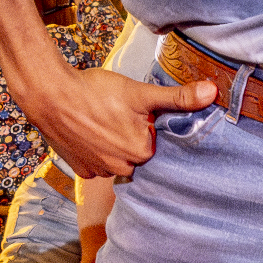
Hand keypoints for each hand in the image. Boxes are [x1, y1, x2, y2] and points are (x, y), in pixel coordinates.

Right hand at [16, 61, 217, 183]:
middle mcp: (121, 168)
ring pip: (117, 160)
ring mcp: (98, 171)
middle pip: (137, 153)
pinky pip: (97, 164)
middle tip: (119, 115)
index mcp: (141, 152)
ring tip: (102, 122)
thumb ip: (178, 97)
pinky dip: (96, 151)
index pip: (157, 144)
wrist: (48, 95)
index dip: (150, 127)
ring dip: (114, 145)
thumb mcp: (140, 92)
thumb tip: (213, 92)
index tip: (140, 114)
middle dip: (131, 136)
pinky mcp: (80, 170)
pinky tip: (89, 133)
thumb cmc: (94, 91)